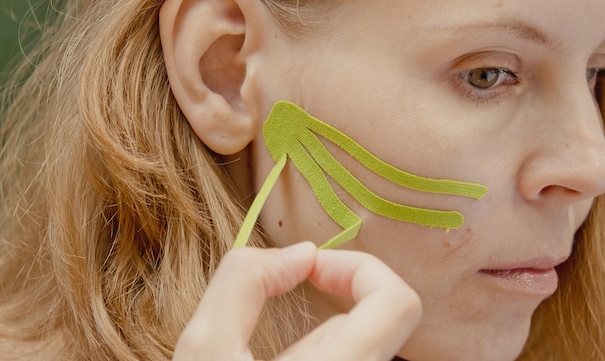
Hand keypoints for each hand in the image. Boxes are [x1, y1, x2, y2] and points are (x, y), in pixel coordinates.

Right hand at [172, 242, 421, 360]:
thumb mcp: (204, 350)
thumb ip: (245, 281)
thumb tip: (300, 255)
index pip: (400, 304)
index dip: (360, 268)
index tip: (309, 271)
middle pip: (381, 318)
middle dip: (336, 289)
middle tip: (290, 286)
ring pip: (363, 341)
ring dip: (326, 323)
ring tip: (278, 339)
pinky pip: (350, 359)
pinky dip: (325, 346)